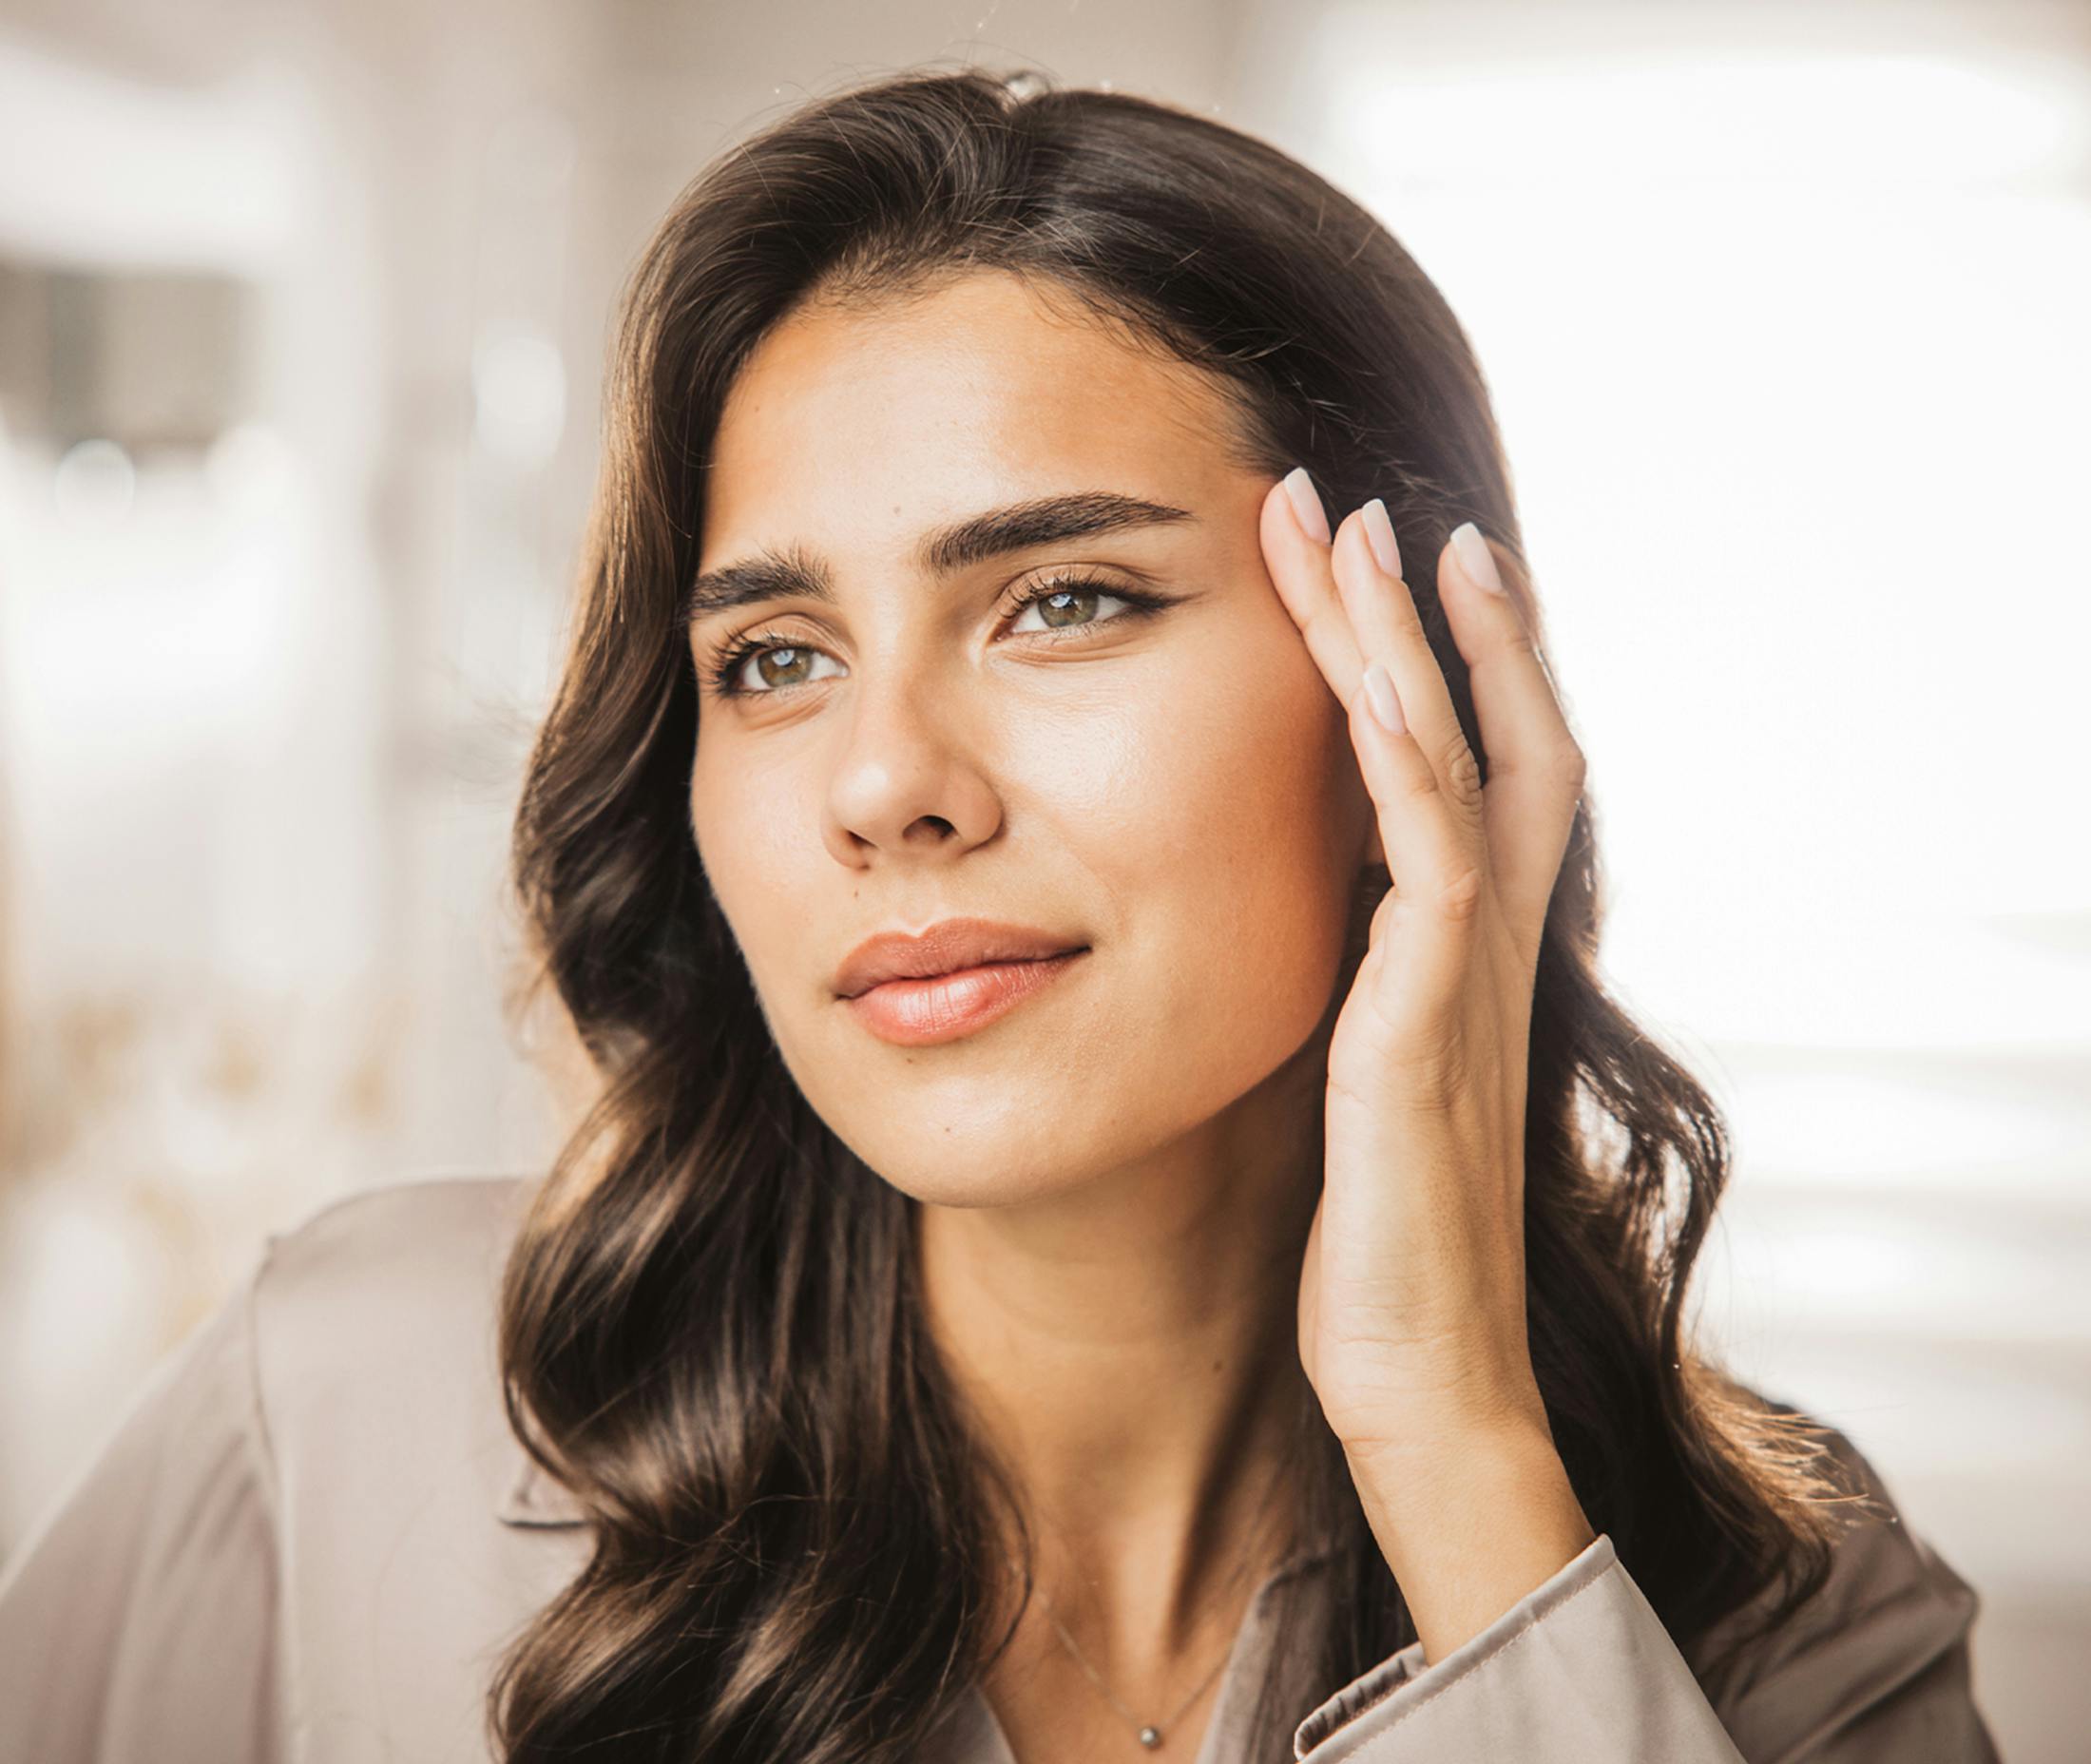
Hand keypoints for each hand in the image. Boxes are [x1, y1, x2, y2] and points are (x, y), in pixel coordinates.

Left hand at [1259, 470, 1586, 1471]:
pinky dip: (1405, 757)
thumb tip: (1307, 912)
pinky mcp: (1423, 1024)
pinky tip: (1367, 680)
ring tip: (1363, 532)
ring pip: (1457, 764)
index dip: (1454, 657)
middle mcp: (1485, 943)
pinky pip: (1427, 858)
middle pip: (1487, 729)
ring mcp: (1465, 976)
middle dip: (1424, 611)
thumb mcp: (1362, 1078)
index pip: (1481, 765)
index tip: (1395, 558)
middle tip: (1361, 499)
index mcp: (1463, 952)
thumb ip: (1356, 983)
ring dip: (1407, 642)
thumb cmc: (1382, 1241)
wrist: (1420, 1373)